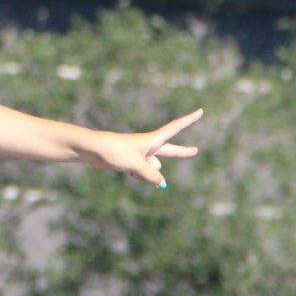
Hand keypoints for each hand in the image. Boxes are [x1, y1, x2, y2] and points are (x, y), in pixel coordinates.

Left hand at [81, 108, 202, 186]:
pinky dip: (140, 176)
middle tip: (195, 150)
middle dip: (181, 152)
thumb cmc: (116, 151)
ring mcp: (141, 153)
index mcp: (153, 139)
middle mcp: (149, 145)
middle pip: (170, 150)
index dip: (189, 120)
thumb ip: (152, 175)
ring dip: (148, 174)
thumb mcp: (137, 165)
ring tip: (132, 168)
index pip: (176, 127)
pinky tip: (129, 174)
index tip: (200, 111)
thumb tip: (161, 184)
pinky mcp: (132, 161)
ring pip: (154, 168)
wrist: (95, 149)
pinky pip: (144, 173)